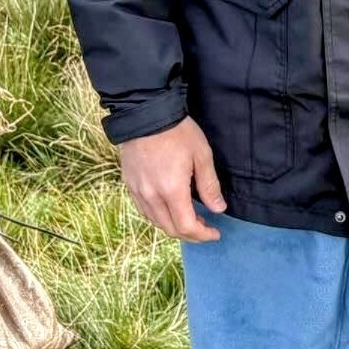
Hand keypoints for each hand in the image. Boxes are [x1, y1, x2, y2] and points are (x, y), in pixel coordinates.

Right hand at [118, 115, 227, 240]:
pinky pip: (144, 210)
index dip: (203, 235)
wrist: (145, 113)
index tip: (215, 233)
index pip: (186, 227)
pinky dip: (159, 216)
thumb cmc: (177, 131)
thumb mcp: (201, 155)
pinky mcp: (130, 184)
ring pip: (156, 222)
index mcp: (171, 190)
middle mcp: (152, 196)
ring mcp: (138, 191)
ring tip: (189, 218)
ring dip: (174, 226)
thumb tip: (218, 209)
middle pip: (170, 229)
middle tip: (205, 227)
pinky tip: (169, 208)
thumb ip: (209, 185)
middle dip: (190, 234)